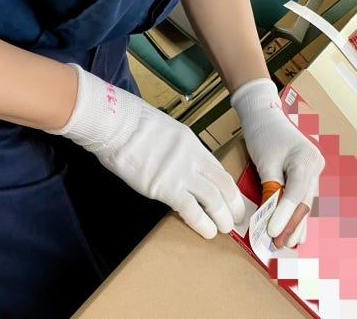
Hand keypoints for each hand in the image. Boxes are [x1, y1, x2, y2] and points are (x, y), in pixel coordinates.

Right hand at [48, 64, 244, 238]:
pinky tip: (207, 232)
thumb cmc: (134, 125)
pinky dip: (202, 222)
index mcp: (194, 145)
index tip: (235, 201)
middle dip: (234, 205)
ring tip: (225, 229)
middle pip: (223, 186)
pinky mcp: (165, 188)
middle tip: (237, 219)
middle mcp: (193, 159)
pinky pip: (190, 209)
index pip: (219, 171)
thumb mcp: (167, 132)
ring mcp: (181, 174)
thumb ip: (179, 150)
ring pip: (213, 199)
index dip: (230, 189)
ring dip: (222, 216)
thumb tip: (182, 163)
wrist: (118, 125)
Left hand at [231, 79, 323, 247]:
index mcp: (307, 159)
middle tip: (281, 244)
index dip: (285, 215)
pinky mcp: (307, 173)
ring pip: (305, 201)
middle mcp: (316, 165)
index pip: (297, 193)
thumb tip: (270, 216)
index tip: (273, 232)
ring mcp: (314, 169)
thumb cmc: (263, 135)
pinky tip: (295, 231)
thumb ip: (270, 188)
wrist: (264, 115)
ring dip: (296, 223)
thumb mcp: (265, 162)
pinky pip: (302, 196)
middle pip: (305, 201)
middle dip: (293, 225)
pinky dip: (296, 213)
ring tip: (288, 243)